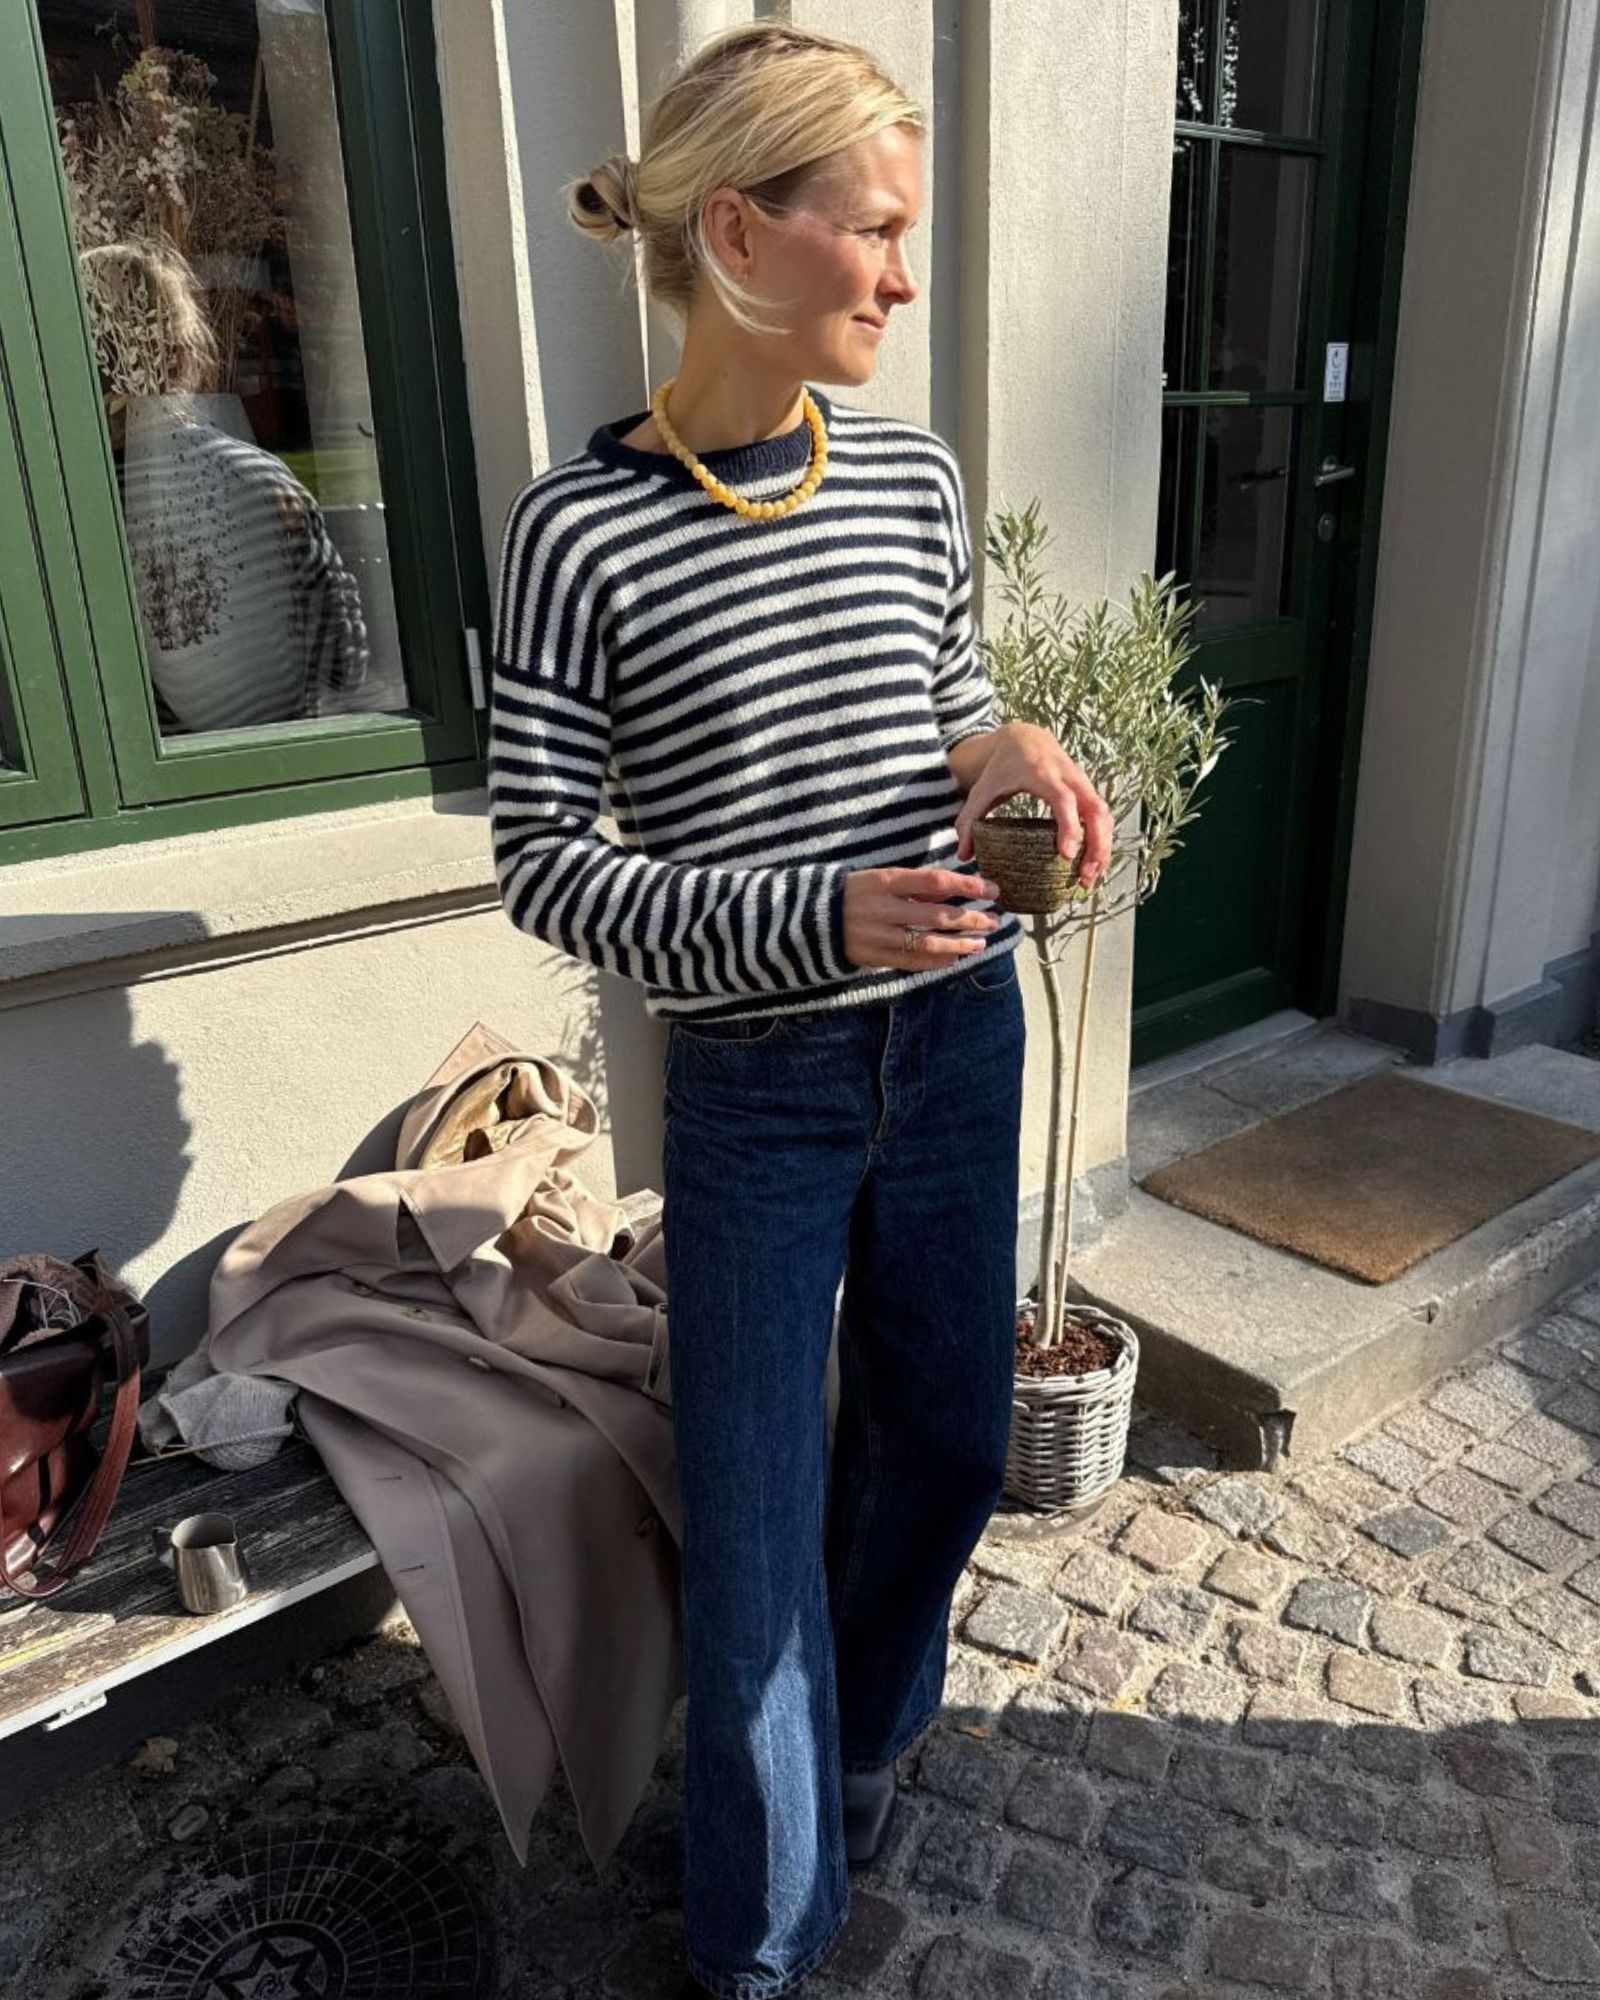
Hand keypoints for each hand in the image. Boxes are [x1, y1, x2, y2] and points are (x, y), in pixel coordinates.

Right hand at [842, 866, 1003, 971]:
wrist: (810, 918)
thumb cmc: (854, 892)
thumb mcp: (880, 878)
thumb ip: (914, 885)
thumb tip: (953, 889)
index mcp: (885, 881)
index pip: (935, 881)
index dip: (967, 885)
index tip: (992, 890)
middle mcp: (882, 908)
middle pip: (936, 916)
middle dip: (970, 919)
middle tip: (994, 921)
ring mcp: (877, 935)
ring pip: (926, 943)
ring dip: (957, 945)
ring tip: (980, 943)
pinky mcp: (873, 956)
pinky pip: (910, 962)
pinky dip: (935, 962)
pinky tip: (954, 959)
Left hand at [954, 723, 1112, 883]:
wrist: (1025, 738)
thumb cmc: (1002, 767)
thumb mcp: (981, 789)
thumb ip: (969, 820)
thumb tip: (963, 856)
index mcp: (1042, 774)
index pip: (1063, 799)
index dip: (1069, 826)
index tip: (1067, 854)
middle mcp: (1069, 777)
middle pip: (1095, 810)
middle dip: (1095, 845)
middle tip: (1083, 877)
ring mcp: (1083, 783)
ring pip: (1104, 815)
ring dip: (1103, 847)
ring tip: (1089, 879)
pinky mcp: (1088, 791)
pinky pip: (1103, 817)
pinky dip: (1103, 840)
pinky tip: (1093, 865)